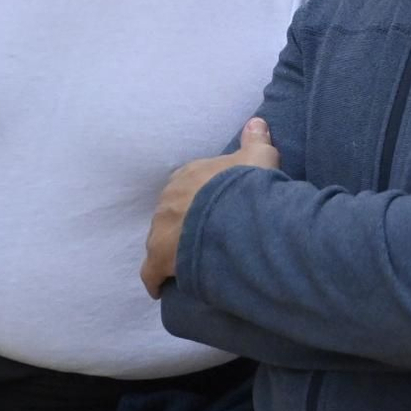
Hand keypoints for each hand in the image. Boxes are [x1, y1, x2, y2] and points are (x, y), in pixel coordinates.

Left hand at [143, 118, 280, 298]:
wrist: (234, 214)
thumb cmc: (245, 184)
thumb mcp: (259, 156)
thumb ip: (256, 139)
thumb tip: (256, 121)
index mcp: (188, 175)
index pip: (188, 186)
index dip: (199, 200)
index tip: (210, 211)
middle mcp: (168, 199)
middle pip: (172, 214)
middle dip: (184, 226)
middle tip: (203, 240)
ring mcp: (161, 229)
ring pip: (161, 241)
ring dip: (171, 251)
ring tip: (189, 264)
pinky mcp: (159, 258)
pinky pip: (151, 271)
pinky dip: (155, 279)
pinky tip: (161, 289)